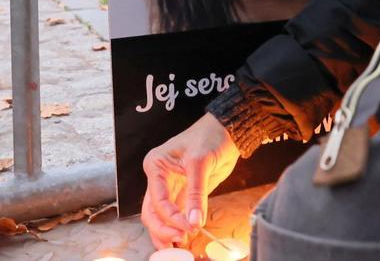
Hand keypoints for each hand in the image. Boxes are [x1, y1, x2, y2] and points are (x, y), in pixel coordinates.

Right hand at [141, 113, 239, 249]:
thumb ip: (196, 194)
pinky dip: (179, 229)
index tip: (188, 227)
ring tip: (178, 247)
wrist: (228, 131)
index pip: (157, 200)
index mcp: (156, 166)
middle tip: (180, 240)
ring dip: (167, 234)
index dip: (171, 217)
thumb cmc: (210, 136)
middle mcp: (159, 179)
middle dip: (163, 230)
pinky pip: (177, 216)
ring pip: (161, 218)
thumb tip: (194, 221)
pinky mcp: (185, 195)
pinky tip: (184, 240)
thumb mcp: (200, 163)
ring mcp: (171, 188)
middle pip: (152, 213)